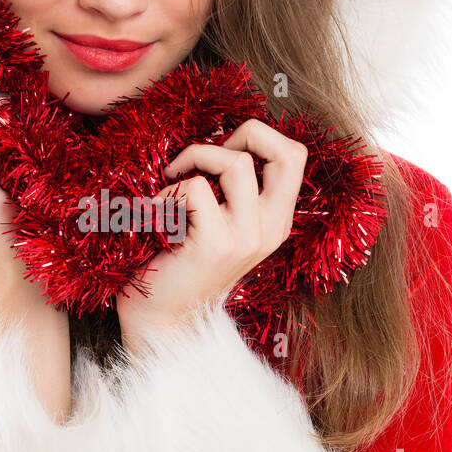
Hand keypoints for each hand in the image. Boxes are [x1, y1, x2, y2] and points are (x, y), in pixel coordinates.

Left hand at [116, 119, 307, 353]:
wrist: (161, 319)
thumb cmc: (181, 263)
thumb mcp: (220, 223)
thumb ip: (232, 190)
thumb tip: (221, 138)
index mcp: (276, 220)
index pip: (295, 155)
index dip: (258, 139)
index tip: (221, 152)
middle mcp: (271, 229)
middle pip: (289, 152)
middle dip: (246, 133)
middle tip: (206, 155)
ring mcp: (247, 238)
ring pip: (237, 163)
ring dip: (195, 156)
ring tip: (172, 179)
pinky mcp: (216, 245)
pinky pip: (195, 188)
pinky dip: (167, 189)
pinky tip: (156, 210)